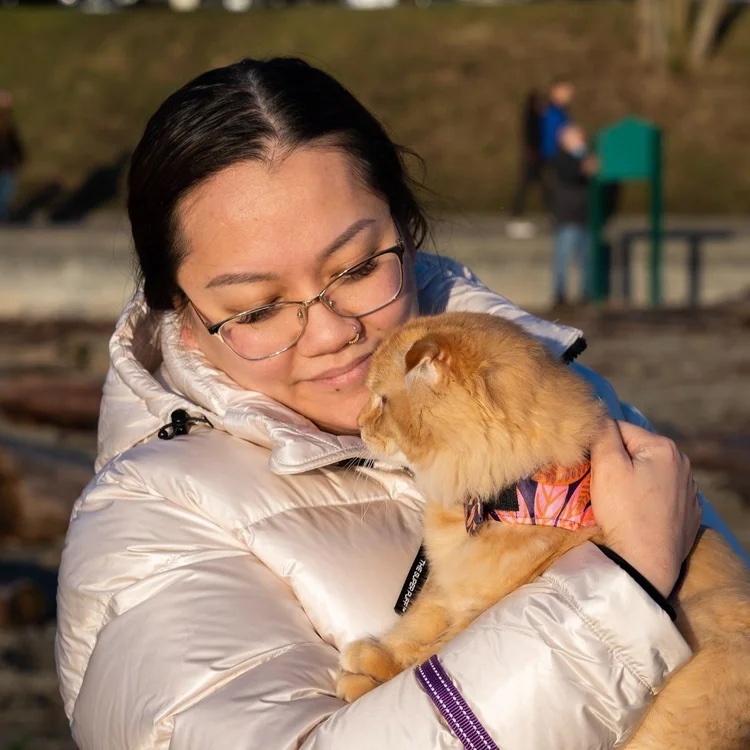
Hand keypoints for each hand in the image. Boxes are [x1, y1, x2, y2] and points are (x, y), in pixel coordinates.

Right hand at [590, 419, 701, 597]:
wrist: (646, 563)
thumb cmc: (624, 511)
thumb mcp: (607, 466)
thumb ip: (602, 432)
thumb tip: (597, 410)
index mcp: (664, 447)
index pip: (620, 429)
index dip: (599, 445)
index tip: (589, 466)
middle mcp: (683, 464)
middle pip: (636, 451)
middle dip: (617, 462)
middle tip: (601, 485)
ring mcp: (689, 490)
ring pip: (648, 473)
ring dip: (632, 480)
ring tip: (618, 502)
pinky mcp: (688, 514)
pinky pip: (660, 495)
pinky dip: (646, 499)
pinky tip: (636, 513)